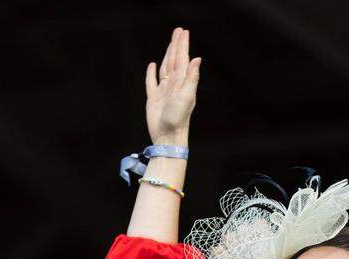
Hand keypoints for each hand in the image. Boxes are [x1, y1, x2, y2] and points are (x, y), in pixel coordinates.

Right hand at [145, 28, 200, 144]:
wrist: (168, 136)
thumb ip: (192, 78)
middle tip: (178, 31)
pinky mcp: (153, 98)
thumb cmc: (179, 119)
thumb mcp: (187, 97)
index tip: (183, 32)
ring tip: (169, 44)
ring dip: (166, 55)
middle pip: (174, 60)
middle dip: (176, 45)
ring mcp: (163, 91)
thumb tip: (197, 59)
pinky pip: (151, 82)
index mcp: (182, 83)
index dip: (182, 45)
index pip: (182, 59)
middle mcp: (174, 85)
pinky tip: (151, 66)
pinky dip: (151, 73)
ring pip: (164, 68)